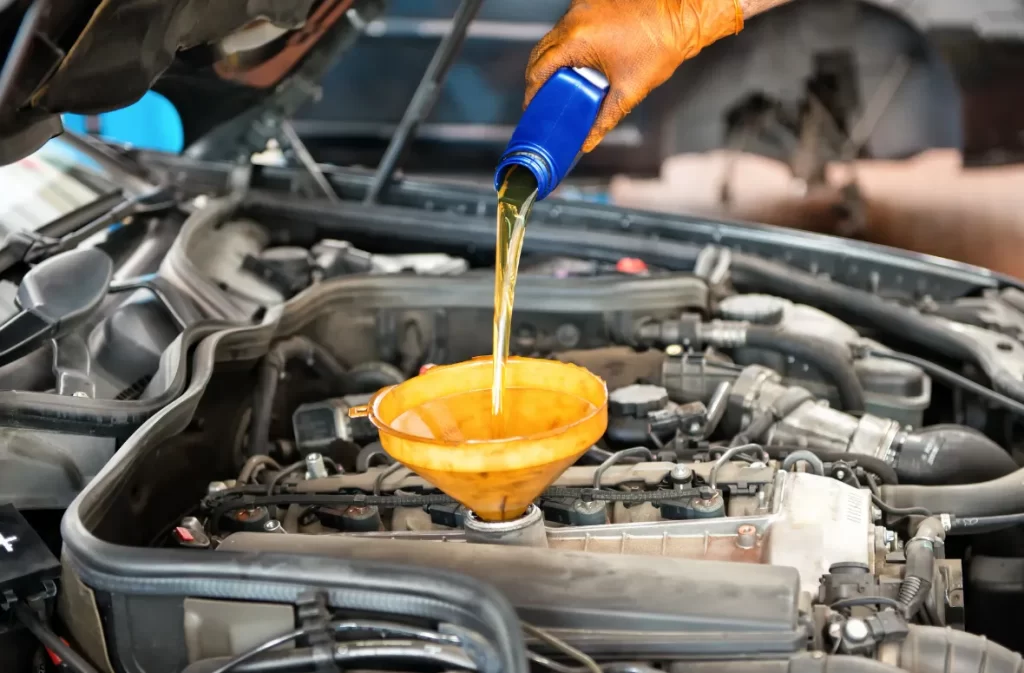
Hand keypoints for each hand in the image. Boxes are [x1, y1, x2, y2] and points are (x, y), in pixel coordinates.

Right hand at [525, 0, 743, 151]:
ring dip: (553, 60)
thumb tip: (588, 141)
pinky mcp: (591, 2)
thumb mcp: (628, 91)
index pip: (540, 68)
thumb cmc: (661, 46)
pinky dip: (567, 45)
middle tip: (543, 99)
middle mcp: (574, 18)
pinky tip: (578, 62)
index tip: (533, 106)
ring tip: (560, 84)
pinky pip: (569, 26)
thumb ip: (603, 120)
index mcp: (577, 39)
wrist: (682, 16)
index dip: (532, 91)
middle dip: (539, 77)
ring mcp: (582, 6)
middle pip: (541, 51)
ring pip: (554, 38)